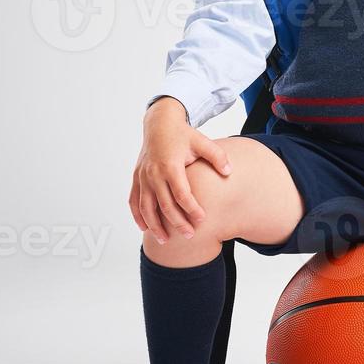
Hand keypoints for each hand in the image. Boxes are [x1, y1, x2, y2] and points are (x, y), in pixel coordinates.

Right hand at [129, 97, 232, 244]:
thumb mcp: (202, 141)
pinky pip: (134, 201)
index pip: (181, 194)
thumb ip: (217, 156)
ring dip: (155, 225)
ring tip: (166, 240)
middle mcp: (154, 173)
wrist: (159, 123)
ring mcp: (143, 177)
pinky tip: (145, 228)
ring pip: (146, 207)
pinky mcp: (137, 178)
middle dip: (177, 223)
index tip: (202, 220)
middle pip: (165, 205)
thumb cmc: (183, 135)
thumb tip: (229, 171)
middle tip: (190, 235)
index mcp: (170, 166)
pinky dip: (138, 216)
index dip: (192, 209)